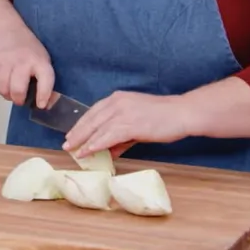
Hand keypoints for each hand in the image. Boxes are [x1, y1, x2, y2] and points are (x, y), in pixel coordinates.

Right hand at [0, 28, 54, 108]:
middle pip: (18, 89)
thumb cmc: (27, 49)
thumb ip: (45, 82)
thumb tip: (47, 104)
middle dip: (19, 99)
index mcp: (39, 61)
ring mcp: (5, 62)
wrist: (5, 30)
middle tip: (20, 100)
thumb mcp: (42, 60)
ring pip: (3, 88)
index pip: (45, 79)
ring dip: (7, 95)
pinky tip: (2, 84)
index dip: (43, 94)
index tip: (41, 105)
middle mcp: (22, 61)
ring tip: (11, 92)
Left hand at [62, 91, 194, 159]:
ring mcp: (123, 112)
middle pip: (91, 119)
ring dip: (84, 141)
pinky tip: (89, 151)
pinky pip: (108, 136)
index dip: (81, 125)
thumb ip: (122, 137)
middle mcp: (117, 102)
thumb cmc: (162, 118)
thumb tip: (109, 151)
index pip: (93, 112)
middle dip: (77, 133)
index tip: (72, 134)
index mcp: (117, 98)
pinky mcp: (131, 124)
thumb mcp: (137, 124)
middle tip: (67, 145)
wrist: (182, 113)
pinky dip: (96, 144)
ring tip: (74, 151)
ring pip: (97, 128)